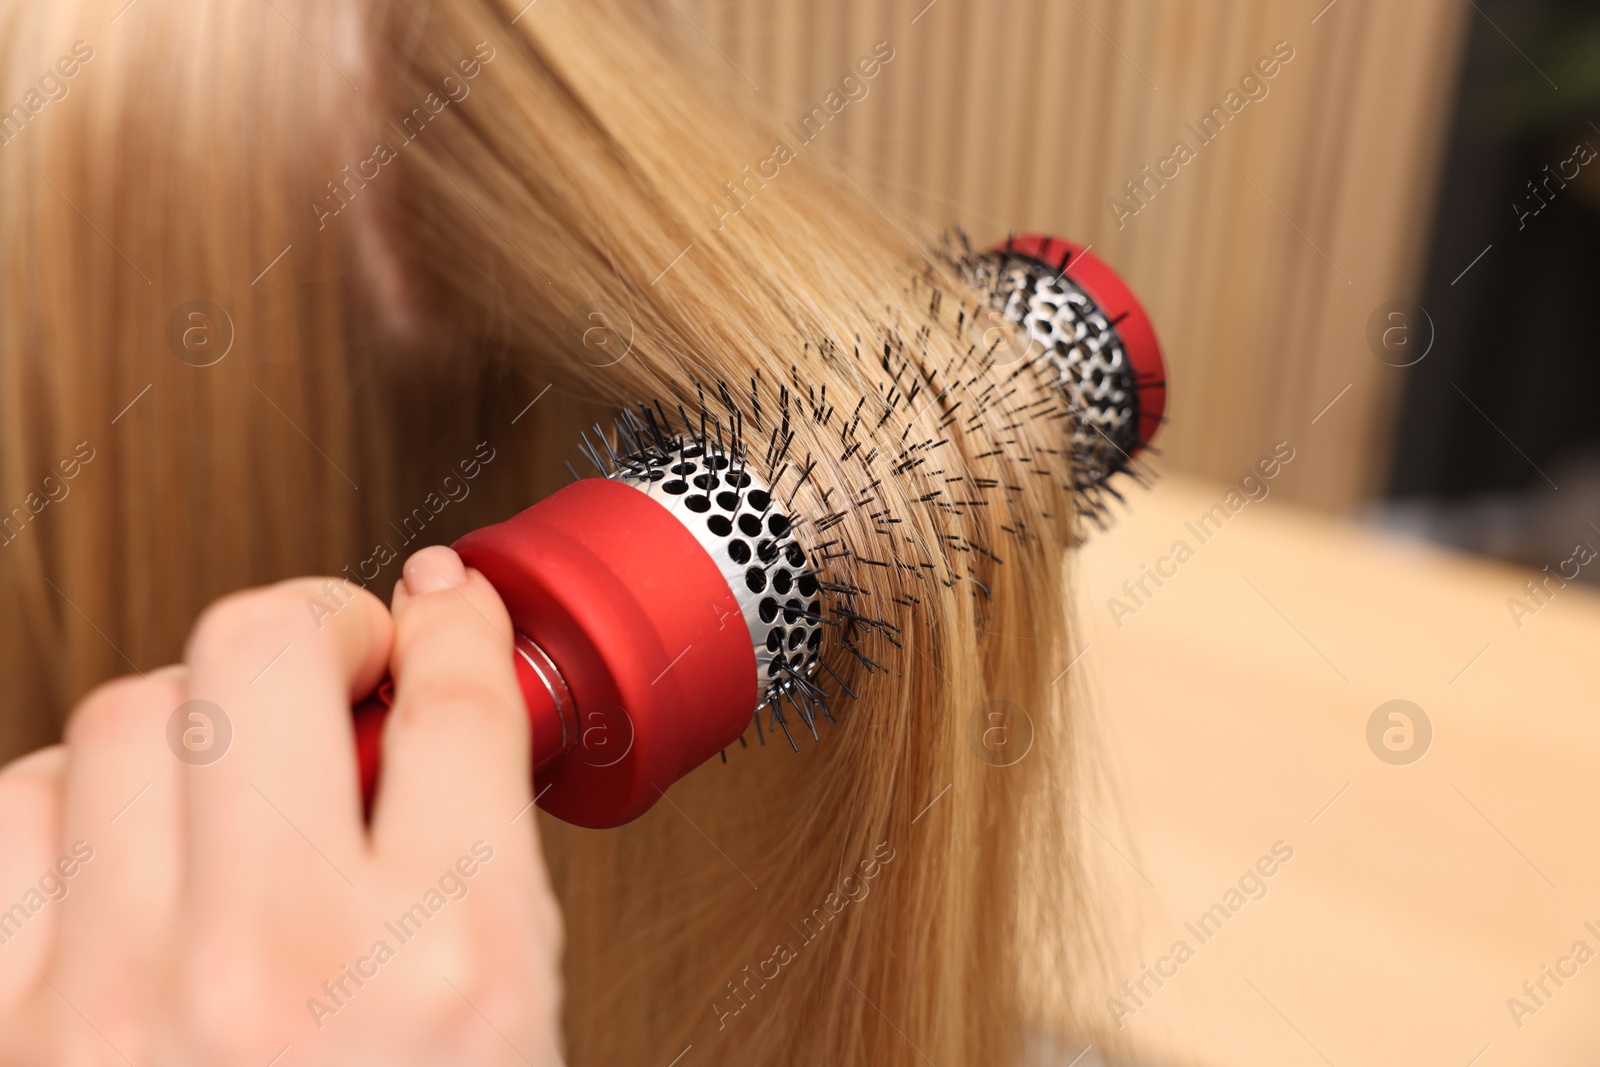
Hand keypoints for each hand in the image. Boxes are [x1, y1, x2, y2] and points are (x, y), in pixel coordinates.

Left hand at [0, 547, 562, 1065]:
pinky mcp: (11, 1031)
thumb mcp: (516, 1027)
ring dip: (193, 720)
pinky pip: (16, 816)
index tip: (439, 607)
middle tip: (337, 661)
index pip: (451, 707)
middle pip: (262, 651)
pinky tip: (138, 844)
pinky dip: (81, 802)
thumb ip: (495, 861)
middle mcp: (276, 969)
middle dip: (315, 626)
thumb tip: (441, 701)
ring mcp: (118, 998)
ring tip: (234, 775)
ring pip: (126, 715)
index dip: (452, 623)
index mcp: (446, 970)